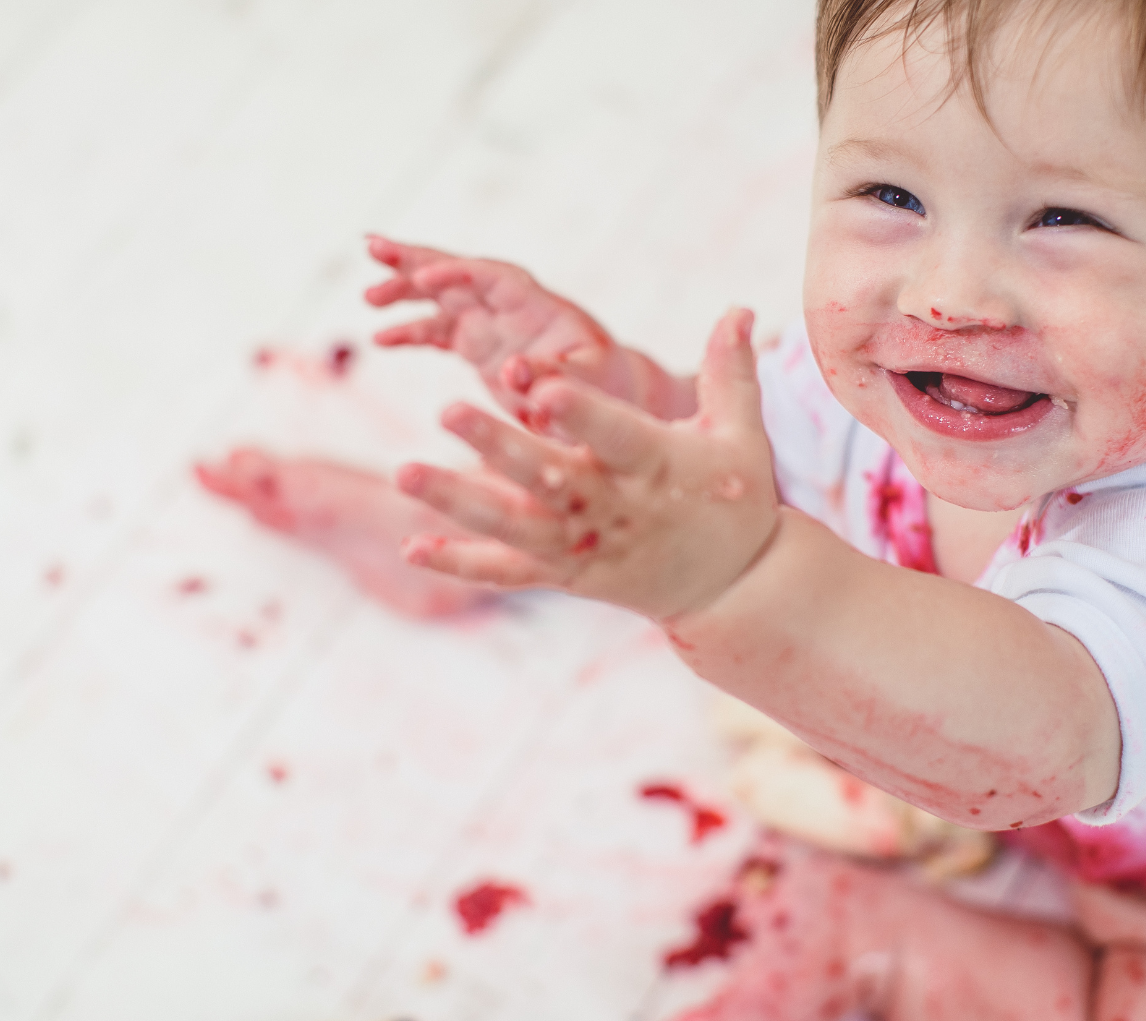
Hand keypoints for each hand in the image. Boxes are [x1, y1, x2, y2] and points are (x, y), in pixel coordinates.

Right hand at [364, 235, 691, 419]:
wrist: (612, 395)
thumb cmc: (607, 385)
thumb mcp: (587, 381)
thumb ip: (552, 374)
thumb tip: (515, 373)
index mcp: (535, 305)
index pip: (489, 276)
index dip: (455, 273)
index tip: (422, 277)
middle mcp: (509, 306)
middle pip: (456, 272)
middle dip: (415, 259)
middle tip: (372, 248)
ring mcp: (492, 324)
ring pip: (440, 297)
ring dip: (404, 291)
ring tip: (367, 295)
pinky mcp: (481, 346)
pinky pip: (439, 331)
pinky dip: (411, 332)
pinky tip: (380, 339)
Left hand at [394, 308, 777, 620]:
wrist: (729, 589)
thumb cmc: (733, 499)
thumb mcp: (742, 435)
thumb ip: (729, 371)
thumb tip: (740, 307)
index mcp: (656, 467)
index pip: (615, 436)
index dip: (580, 414)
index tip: (542, 388)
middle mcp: (613, 509)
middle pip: (549, 478)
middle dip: (499, 446)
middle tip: (447, 410)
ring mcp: (582, 545)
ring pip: (514, 526)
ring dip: (457, 500)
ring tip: (403, 472)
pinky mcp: (563, 573)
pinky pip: (505, 571)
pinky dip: (460, 561)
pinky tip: (411, 546)